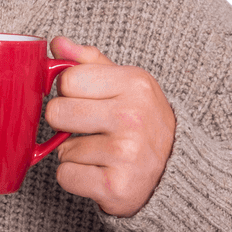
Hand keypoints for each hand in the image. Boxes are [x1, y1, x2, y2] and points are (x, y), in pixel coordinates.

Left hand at [45, 37, 175, 217]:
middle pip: (56, 112)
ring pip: (61, 148)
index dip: (69, 92)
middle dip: (66, 122)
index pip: (66, 80)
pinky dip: (76, 178)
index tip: (87, 100)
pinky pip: (65, 176)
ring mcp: (127, 154)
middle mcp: (133, 117)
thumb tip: (58, 43)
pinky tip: (100, 172)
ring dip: (74, 153)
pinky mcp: (117, 188)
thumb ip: (88, 60)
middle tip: (92, 128)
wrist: (175, 171)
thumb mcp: (123, 82)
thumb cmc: (140, 120)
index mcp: (135, 83)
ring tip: (103, 152)